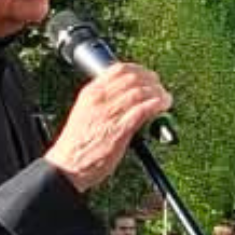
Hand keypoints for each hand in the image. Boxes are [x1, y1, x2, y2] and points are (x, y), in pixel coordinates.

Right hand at [48, 60, 177, 189]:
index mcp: (91, 93)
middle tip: (161, 89)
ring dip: (158, 94)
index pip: (118, 70)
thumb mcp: (86, 112)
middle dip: (152, 81)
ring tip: (166, 100)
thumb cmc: (79, 143)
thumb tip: (129, 96)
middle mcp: (99, 100)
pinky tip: (163, 107)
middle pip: (133, 78)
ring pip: (140, 92)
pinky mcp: (119, 130)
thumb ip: (104, 102)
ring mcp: (109, 114)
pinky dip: (156, 106)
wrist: (68, 165)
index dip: (139, 70)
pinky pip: (142, 111)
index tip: (150, 76)